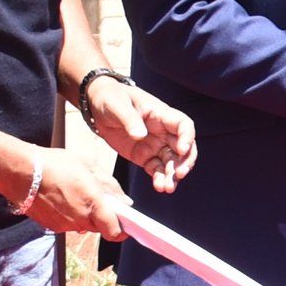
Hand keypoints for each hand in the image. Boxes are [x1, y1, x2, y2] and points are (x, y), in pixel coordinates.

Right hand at [10, 144, 129, 240]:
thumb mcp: (89, 166)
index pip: (115, 232)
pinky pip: (66, 224)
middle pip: (98, 227)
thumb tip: (125, 201)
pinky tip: (59, 198)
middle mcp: (81, 220)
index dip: (121, 231)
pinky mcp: (50, 226)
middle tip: (95, 198)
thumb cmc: (55, 164)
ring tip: (72, 193)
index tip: (124, 224)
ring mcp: (64, 225)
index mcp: (94, 205)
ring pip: (81, 225)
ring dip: (82, 215)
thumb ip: (110, 186)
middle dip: (100, 217)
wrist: (22, 171)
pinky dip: (67, 215)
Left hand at [82, 74, 198, 191]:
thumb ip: (129, 119)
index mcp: (161, 115)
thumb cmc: (111, 98)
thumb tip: (140, 135)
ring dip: (173, 175)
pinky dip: (160, 179)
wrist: (98, 106)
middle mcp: (163, 131)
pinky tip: (159, 187)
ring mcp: (155, 145)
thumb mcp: (118, 105)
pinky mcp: (145, 156)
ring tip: (167, 188)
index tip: (182, 149)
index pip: (183, 125)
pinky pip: (157, 169)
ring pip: (171, 162)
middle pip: (183, 147)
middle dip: (184, 162)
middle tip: (179, 175)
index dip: (187, 137)